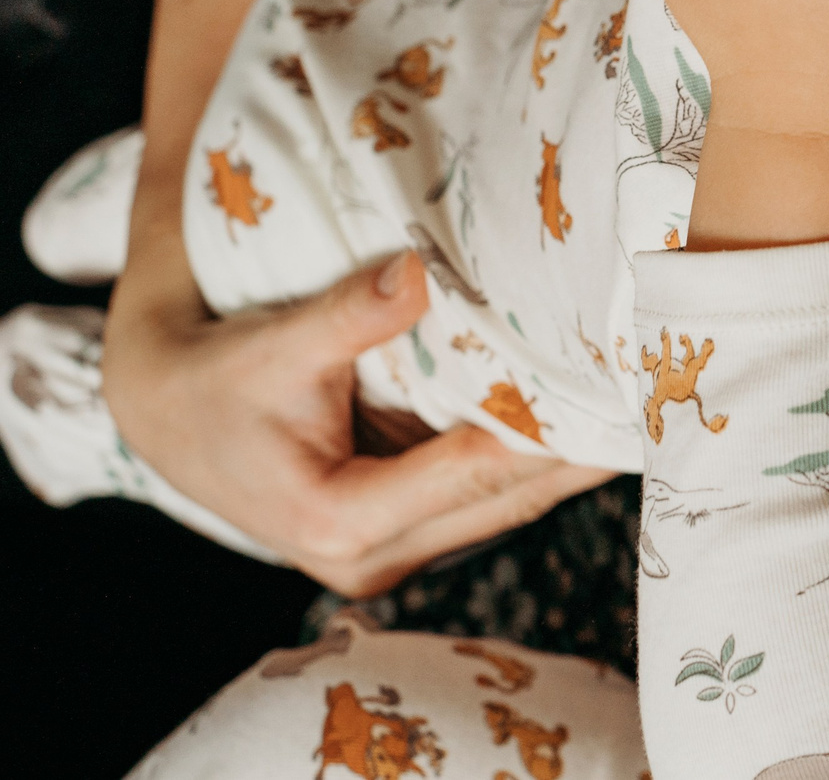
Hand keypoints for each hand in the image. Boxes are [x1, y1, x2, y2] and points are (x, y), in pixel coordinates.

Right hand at [104, 249, 613, 596]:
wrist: (169, 412)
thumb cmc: (218, 379)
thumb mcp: (273, 343)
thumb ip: (346, 315)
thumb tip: (413, 273)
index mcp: (337, 520)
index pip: (470, 473)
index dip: (546, 432)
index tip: (611, 389)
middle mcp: (371, 556)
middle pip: (506, 499)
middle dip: (582, 449)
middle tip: (659, 392)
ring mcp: (393, 551)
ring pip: (510, 505)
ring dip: (572, 459)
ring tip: (643, 400)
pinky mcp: (407, 532)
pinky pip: (491, 497)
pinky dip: (538, 460)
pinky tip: (590, 415)